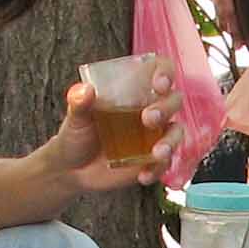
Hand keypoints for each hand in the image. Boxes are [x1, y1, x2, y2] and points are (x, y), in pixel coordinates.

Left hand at [55, 59, 182, 190]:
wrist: (72, 169)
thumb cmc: (76, 134)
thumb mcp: (75, 117)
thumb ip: (79, 102)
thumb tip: (84, 90)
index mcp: (134, 91)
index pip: (159, 71)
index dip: (165, 73)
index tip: (158, 84)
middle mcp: (149, 109)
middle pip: (173, 100)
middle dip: (166, 108)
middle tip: (147, 119)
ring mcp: (153, 136)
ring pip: (176, 132)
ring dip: (171, 141)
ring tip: (157, 154)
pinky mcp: (152, 160)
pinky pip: (166, 163)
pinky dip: (158, 170)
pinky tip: (143, 176)